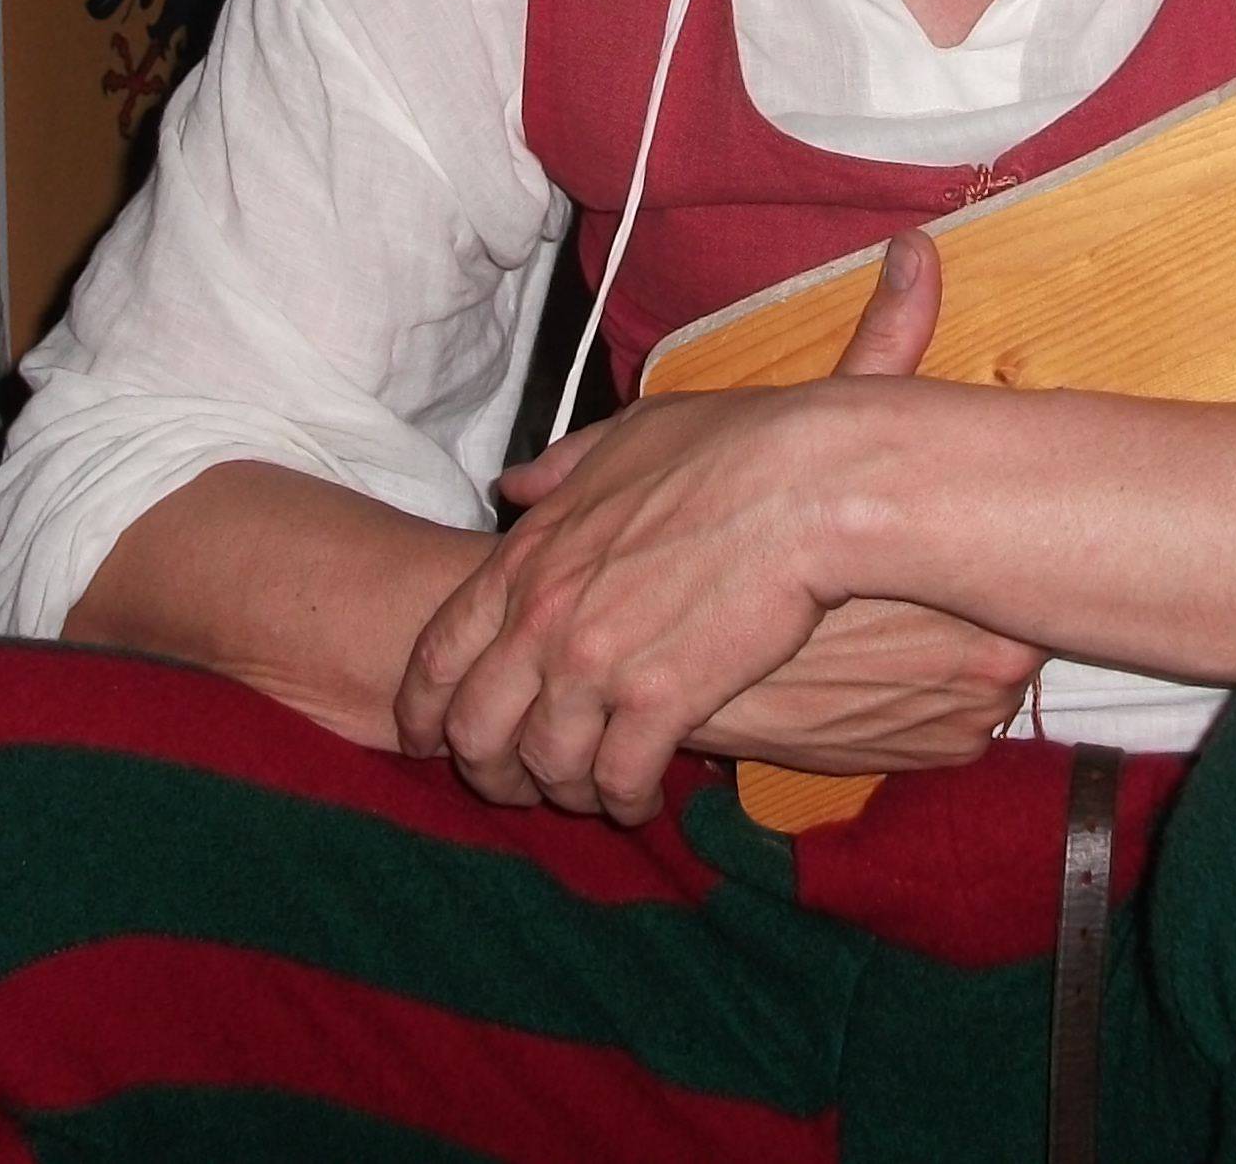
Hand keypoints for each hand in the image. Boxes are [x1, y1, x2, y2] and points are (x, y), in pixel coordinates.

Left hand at [397, 230, 1011, 821]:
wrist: (811, 481)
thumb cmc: (734, 445)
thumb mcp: (626, 436)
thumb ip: (559, 470)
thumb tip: (514, 488)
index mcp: (531, 555)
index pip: (440, 651)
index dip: (423, 707)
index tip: (428, 737)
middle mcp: (546, 616)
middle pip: (475, 729)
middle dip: (485, 770)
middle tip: (514, 784)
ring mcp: (599, 663)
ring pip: (545, 766)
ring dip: (564, 790)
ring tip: (591, 791)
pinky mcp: (661, 702)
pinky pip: (618, 780)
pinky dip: (625, 799)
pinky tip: (644, 795)